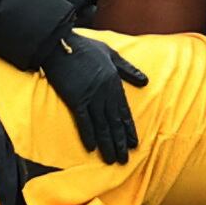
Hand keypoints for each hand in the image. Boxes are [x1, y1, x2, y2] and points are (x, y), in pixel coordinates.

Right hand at [36, 29, 146, 162]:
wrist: (60, 44)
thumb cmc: (85, 48)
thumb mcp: (111, 54)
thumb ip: (128, 69)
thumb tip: (145, 81)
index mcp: (114, 82)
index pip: (124, 111)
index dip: (129, 129)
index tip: (134, 144)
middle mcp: (105, 93)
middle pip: (114, 122)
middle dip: (120, 142)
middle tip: (124, 160)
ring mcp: (90, 97)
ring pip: (102, 125)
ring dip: (107, 144)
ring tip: (111, 160)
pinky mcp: (75, 99)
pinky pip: (83, 121)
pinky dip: (88, 135)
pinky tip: (91, 148)